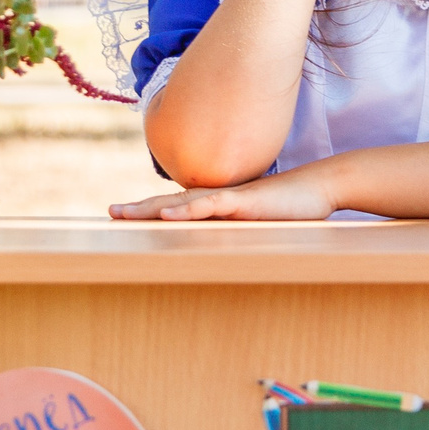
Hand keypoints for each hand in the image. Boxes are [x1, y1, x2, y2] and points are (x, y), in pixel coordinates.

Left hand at [110, 166, 340, 220]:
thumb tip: (227, 242)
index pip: (176, 207)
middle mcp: (216, 197)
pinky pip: (209, 206)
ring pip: (180, 203)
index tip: (124, 216)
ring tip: (122, 214)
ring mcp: (227, 197)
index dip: (150, 210)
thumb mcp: (259, 221)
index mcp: (218, 203)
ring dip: (149, 209)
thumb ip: (240, 227)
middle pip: (169, 202)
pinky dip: (185, 211)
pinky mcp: (242, 202)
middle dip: (138, 209)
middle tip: (110, 212)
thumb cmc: (291, 207)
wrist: (318, 187)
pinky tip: (165, 216)